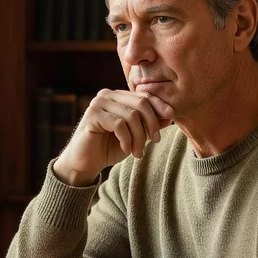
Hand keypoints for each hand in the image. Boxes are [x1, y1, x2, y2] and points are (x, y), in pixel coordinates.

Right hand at [53, 88, 174, 185]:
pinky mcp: (92, 115)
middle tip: (156, 141)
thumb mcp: (135, 136)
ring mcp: (98, 103)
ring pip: (131, 115)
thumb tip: (170, 114)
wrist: (85, 163)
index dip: (160, 106)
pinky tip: (126, 150)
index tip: (172, 118)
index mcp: (118, 96)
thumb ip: (149, 124)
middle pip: (141, 102)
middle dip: (152, 123)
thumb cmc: (109, 148)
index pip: (144, 95)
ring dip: (139, 137)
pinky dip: (127, 139)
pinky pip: (119, 124)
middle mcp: (107, 95)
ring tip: (138, 152)